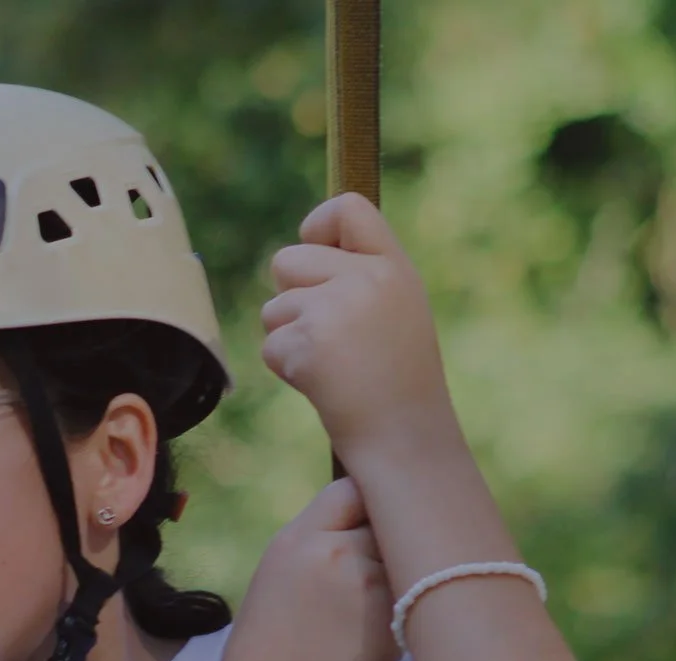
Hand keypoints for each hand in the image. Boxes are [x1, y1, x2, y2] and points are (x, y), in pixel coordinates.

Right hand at [218, 478, 395, 660]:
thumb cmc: (267, 645)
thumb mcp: (276, 576)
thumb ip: (317, 543)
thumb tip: (370, 523)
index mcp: (297, 540)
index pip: (351, 490)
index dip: (364, 501)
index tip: (366, 516)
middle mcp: (337, 553)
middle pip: (388, 517)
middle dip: (387, 533)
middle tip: (374, 557)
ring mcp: (372, 584)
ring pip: (407, 554)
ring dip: (400, 567)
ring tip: (366, 602)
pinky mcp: (398, 615)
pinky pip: (414, 590)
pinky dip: (402, 604)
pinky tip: (370, 630)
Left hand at [260, 194, 455, 455]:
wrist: (404, 436)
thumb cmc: (398, 379)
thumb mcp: (395, 310)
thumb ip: (358, 276)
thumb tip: (297, 257)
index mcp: (393, 267)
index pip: (348, 208)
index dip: (318, 225)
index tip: (314, 249)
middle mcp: (367, 279)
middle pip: (287, 259)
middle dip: (291, 297)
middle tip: (326, 335)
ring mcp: (336, 308)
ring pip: (274, 308)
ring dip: (288, 338)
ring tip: (332, 364)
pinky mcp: (309, 342)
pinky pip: (270, 345)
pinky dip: (286, 368)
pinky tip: (322, 384)